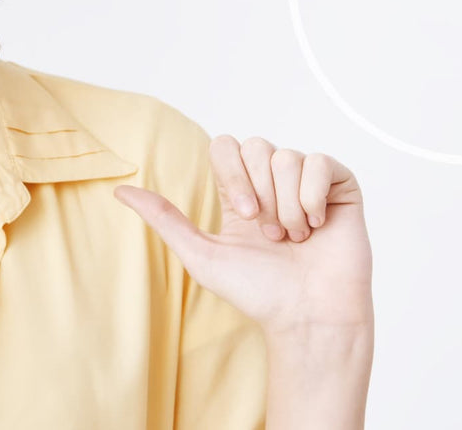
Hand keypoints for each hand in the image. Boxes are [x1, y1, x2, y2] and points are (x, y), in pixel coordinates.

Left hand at [113, 135, 372, 334]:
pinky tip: (317, 226)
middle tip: (270, 234)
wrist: (308, 315)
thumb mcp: (201, 254)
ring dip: (288, 205)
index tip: (242, 214)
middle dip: (261, 193)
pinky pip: (322, 163)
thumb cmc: (258, 292)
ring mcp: (307, 185)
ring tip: (295, 238)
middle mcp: (273, 183)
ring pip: (289, 157)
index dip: (233, 173)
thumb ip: (164, 219)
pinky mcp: (341, 190)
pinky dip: (314, 197)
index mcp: (240, 192)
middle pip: (257, 146)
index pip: (226, 146)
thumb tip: (120, 191)